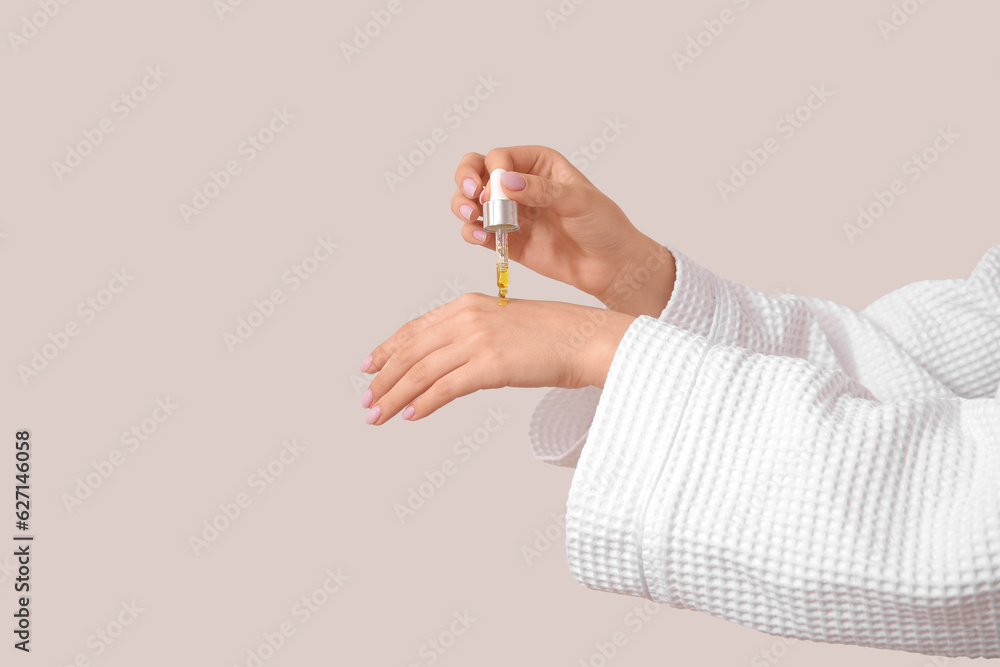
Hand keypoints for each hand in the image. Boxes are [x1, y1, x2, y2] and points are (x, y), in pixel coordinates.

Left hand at [359, 293, 635, 424]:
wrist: (585, 339)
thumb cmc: (554, 336)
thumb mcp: (505, 325)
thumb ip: (473, 337)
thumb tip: (449, 364)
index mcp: (467, 305)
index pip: (415, 329)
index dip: (387, 349)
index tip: (370, 367)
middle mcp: (466, 318)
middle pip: (411, 351)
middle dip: (384, 379)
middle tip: (367, 400)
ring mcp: (477, 340)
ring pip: (421, 371)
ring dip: (395, 396)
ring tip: (379, 415)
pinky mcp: (490, 365)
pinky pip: (445, 388)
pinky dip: (424, 403)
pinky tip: (412, 415)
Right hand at [451, 145, 675, 317]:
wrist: (611, 265)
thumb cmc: (603, 225)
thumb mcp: (578, 200)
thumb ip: (542, 190)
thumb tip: (506, 182)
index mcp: (539, 164)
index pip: (501, 156)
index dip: (494, 169)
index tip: (501, 187)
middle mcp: (519, 185)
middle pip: (476, 171)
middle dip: (466, 179)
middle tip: (471, 192)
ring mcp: (510, 213)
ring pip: (471, 201)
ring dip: (462, 205)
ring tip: (471, 216)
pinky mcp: (506, 240)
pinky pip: (478, 232)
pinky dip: (471, 232)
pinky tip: (478, 235)